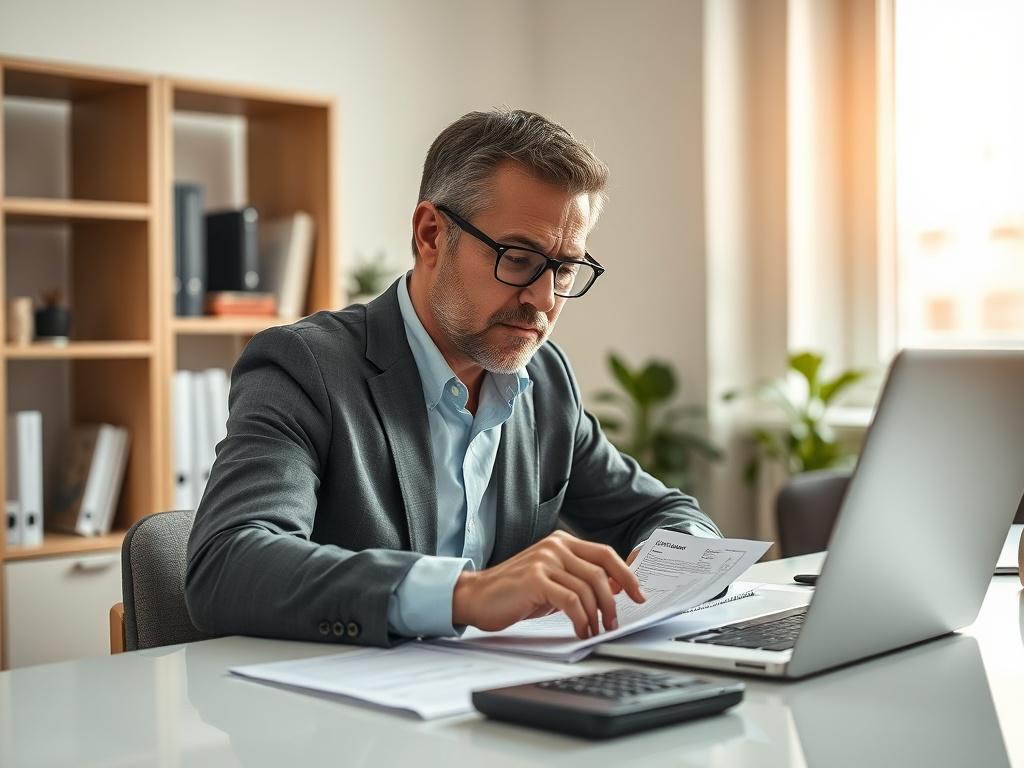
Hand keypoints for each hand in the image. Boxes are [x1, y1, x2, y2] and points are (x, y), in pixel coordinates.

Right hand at [452, 530, 644, 638]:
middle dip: (613, 601)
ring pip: (588, 588)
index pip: (605, 554)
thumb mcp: (552, 581)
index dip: (626, 575)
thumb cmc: (515, 592)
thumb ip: (579, 579)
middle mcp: (556, 546)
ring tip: (594, 631)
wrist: (476, 596)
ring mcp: (545, 560)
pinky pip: (571, 601)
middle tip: (614, 623)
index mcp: (562, 542)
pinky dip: (581, 619)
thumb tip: (615, 588)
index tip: (638, 594)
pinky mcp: (535, 579)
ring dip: (596, 616)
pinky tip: (580, 630)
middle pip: (601, 572)